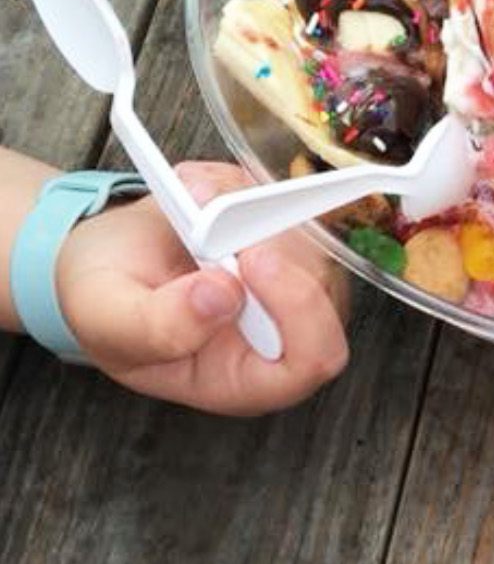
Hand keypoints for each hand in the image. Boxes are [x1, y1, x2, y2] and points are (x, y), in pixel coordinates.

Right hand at [57, 165, 351, 415]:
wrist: (100, 262)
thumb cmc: (105, 304)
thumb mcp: (108, 322)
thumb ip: (160, 326)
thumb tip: (222, 298)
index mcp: (244, 376)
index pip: (313, 360)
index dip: (298, 310)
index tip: (253, 259)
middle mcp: (280, 335)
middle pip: (323, 290)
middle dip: (269, 241)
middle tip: (210, 217)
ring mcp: (290, 286)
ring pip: (312, 240)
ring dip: (250, 206)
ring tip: (190, 200)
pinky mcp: (286, 242)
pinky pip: (292, 205)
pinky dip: (244, 188)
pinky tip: (199, 191)